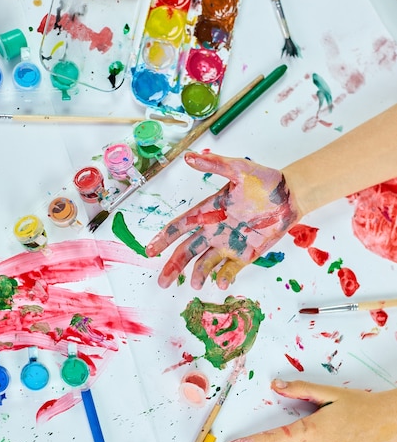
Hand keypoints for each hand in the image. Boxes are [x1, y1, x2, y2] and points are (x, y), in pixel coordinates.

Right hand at [145, 151, 299, 288]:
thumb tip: (188, 157)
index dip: (164, 238)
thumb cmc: (264, 180)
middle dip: (173, 266)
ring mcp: (229, 244)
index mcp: (208, 211)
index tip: (150, 250)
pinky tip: (220, 283)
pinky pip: (230, 269)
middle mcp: (214, 230)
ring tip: (195, 285)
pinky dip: (223, 277)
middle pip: (187, 250)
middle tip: (162, 282)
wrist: (290, 195)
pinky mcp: (245, 254)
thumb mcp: (239, 169)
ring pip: (205, 263)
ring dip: (197, 274)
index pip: (180, 226)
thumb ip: (215, 165)